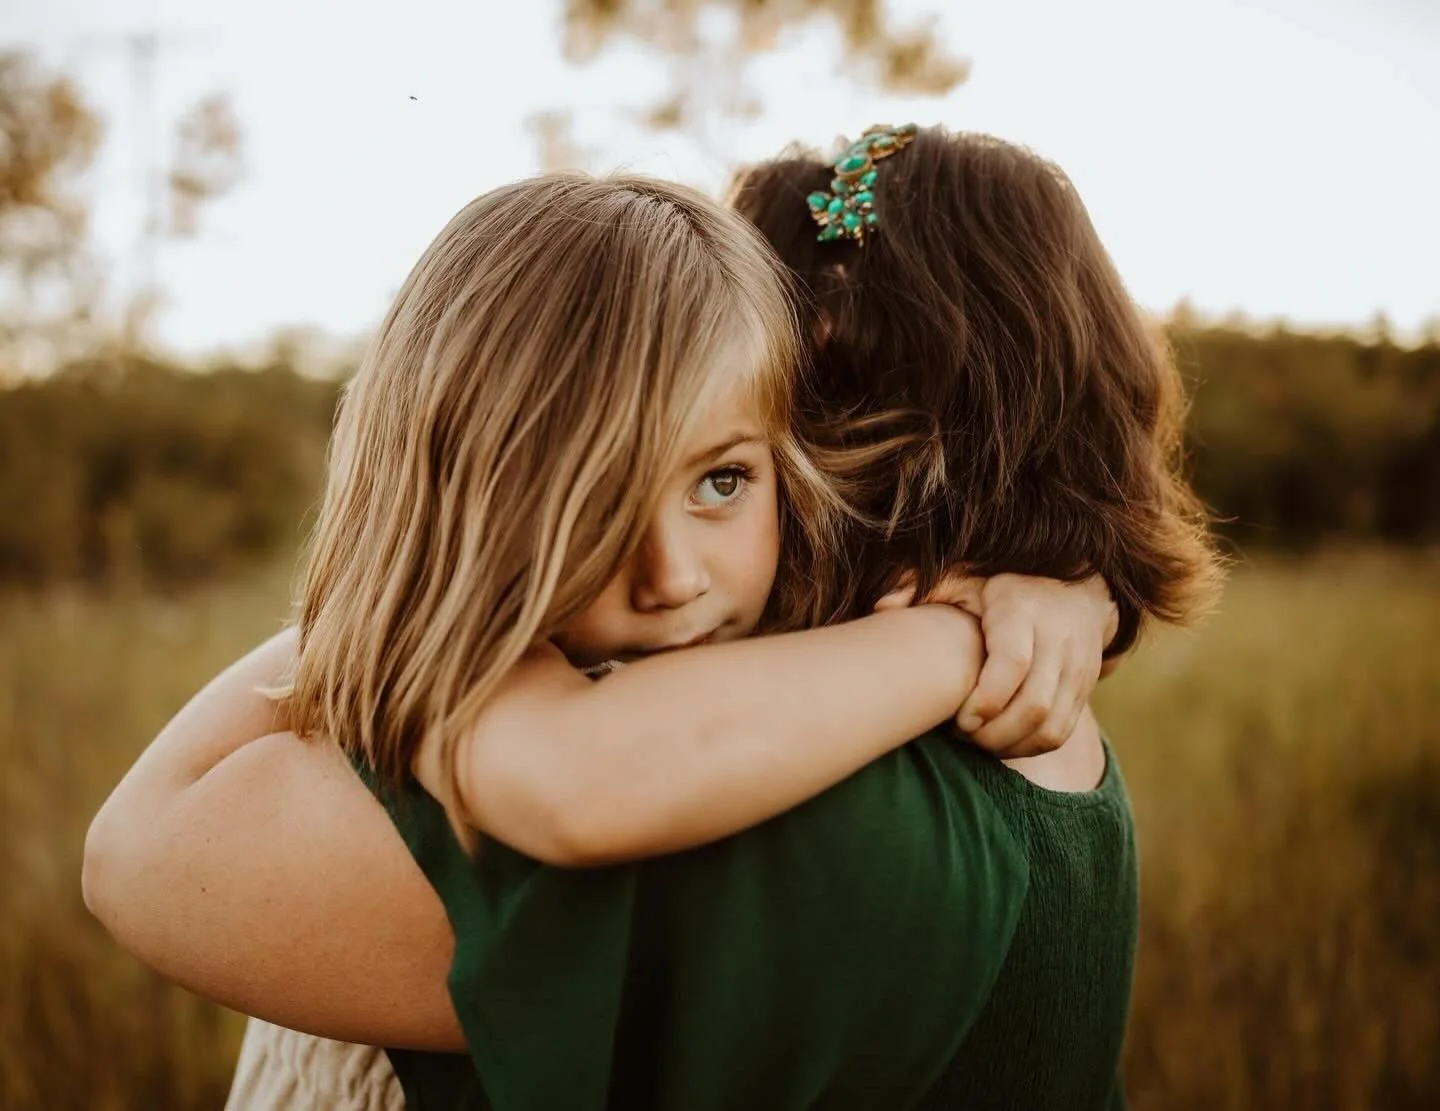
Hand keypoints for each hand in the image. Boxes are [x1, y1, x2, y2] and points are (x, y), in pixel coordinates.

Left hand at [876, 572, 1116, 757]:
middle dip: (994, 734)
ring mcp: (1077, 666)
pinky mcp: (1085, 688)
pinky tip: (1002, 743)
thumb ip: (921, 587)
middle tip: (963, 736)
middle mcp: (1057, 639)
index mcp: (1022, 611)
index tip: (959, 719)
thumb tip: (882, 606)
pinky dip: (1030, 747)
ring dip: (1012, 746)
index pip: (1014, 663)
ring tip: (979, 742)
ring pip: (1052, 726)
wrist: (1072, 588)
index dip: (986, 701)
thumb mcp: (964, 578)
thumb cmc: (1001, 587)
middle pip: (1034, 704)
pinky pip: (1062, 732)